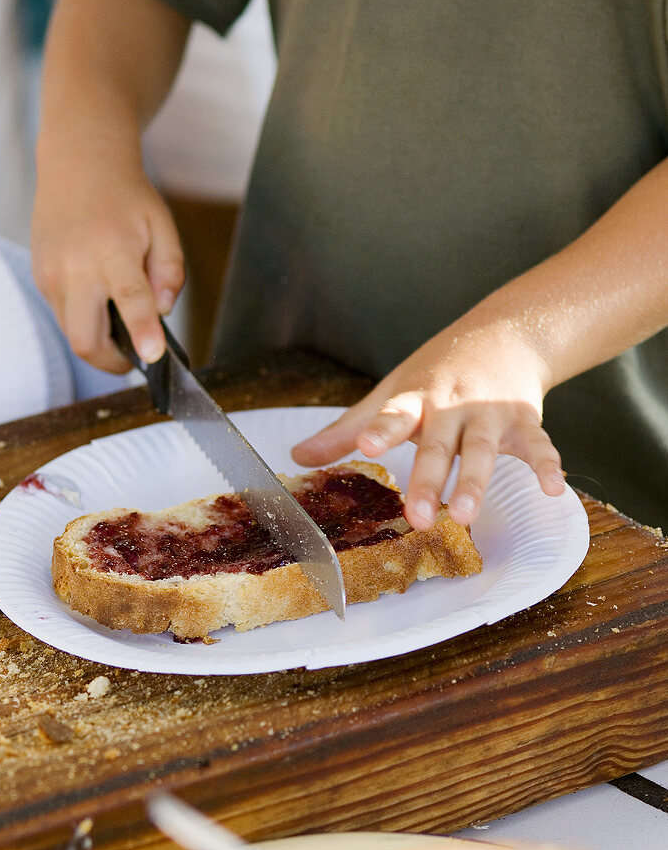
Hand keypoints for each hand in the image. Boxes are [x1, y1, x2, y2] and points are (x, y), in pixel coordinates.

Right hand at [32, 155, 184, 372]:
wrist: (78, 165)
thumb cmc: (126, 198)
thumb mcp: (163, 226)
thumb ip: (171, 272)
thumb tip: (163, 311)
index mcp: (112, 250)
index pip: (130, 301)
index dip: (142, 333)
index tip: (153, 357)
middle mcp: (75, 266)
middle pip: (85, 338)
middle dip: (112, 362)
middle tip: (136, 356)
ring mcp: (51, 274)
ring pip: (72, 334)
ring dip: (99, 342)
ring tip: (121, 323)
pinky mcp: (40, 279)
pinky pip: (64, 317)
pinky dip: (85, 321)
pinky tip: (100, 300)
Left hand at [292, 323, 564, 527]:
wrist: (503, 333)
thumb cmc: (436, 371)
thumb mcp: (390, 393)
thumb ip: (348, 431)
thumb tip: (297, 457)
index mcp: (416, 399)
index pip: (393, 415)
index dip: (380, 432)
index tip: (366, 448)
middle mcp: (452, 405)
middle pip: (438, 445)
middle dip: (427, 479)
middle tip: (416, 516)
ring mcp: (490, 413)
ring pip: (483, 450)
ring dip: (475, 481)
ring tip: (463, 514)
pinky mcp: (524, 420)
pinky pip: (538, 444)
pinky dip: (547, 465)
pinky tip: (553, 490)